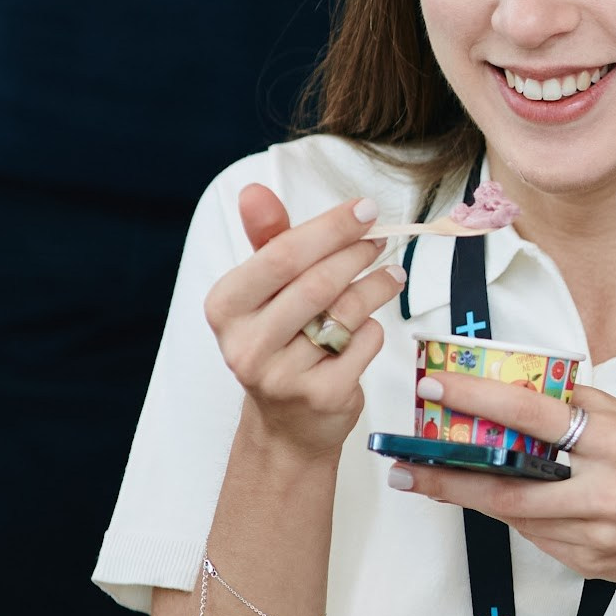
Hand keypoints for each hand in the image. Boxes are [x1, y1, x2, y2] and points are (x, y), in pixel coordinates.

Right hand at [205, 188, 404, 458]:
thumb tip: (254, 192)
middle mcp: (246, 344)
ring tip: (390, 274)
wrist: (287, 423)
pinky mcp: (321, 395)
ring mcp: (282, 375)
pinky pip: (364, 344)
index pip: (280, 256)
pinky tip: (369, 325)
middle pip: (317, 283)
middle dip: (357, 255)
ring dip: (377, 286)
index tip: (365, 210)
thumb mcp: (264, 291)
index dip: (329, 228)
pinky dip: (374, 328)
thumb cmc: (280, 341)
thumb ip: (268, 239)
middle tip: (381, 241)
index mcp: (225, 307)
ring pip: (345, 313)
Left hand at [389, 376, 615, 610]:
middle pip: (509, 485)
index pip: (537, 415)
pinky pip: (537, 535)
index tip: (437, 387)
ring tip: (431, 478)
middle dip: (447, 474)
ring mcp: (595, 535)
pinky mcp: (587, 562)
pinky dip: (517, 515)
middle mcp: (606, 492)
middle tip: (402, 464)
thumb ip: (586, 407)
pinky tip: (506, 500)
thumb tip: (527, 385)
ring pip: (516, 515)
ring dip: (473, 495)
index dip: (481, 399)